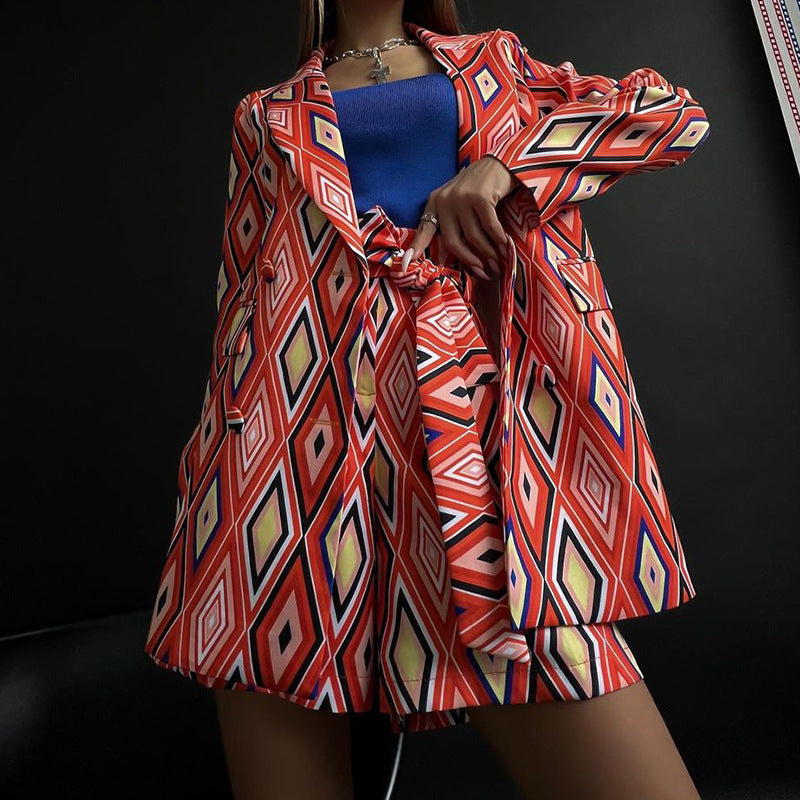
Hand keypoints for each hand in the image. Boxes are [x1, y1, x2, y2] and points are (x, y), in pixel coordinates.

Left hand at [401, 155, 516, 278]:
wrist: (498, 165)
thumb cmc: (477, 189)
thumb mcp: (456, 203)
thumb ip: (449, 224)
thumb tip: (443, 257)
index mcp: (435, 202)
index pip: (425, 229)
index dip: (416, 248)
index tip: (406, 265)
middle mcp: (445, 200)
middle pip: (452, 241)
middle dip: (469, 260)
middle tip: (482, 271)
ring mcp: (462, 197)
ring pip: (473, 237)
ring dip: (488, 252)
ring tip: (498, 261)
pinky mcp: (480, 197)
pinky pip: (490, 227)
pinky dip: (498, 239)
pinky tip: (505, 246)